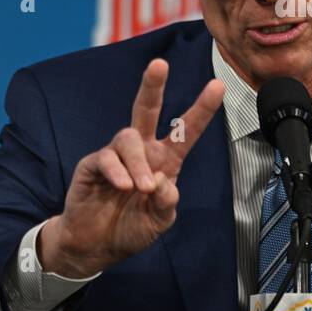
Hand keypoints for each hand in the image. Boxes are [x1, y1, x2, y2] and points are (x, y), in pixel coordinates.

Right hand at [39, 59, 224, 278]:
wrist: (96, 246)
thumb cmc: (131, 228)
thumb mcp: (160, 221)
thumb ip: (167, 202)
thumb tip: (164, 180)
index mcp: (165, 160)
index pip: (186, 130)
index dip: (202, 109)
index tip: (218, 86)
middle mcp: (142, 151)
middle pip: (146, 110)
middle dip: (152, 86)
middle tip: (159, 64)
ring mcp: (116, 156)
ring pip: (128, 138)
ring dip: (137, 162)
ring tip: (141, 188)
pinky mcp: (93, 165)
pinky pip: (105, 157)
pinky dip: (117, 172)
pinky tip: (123, 186)